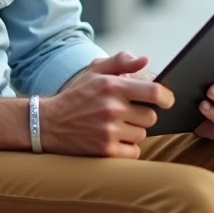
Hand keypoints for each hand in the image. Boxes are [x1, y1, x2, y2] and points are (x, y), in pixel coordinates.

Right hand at [41, 52, 173, 158]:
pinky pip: (134, 151)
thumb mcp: (94, 71)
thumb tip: (145, 60)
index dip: (166, 97)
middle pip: (150, 116)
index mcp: (112, 86)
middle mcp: (112, 108)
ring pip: (142, 134)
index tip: (166, 100)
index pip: (154, 92)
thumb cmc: (75, 96)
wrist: (47, 123)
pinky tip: (115, 140)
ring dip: (134, 131)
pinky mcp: (105, 151)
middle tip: (127, 113)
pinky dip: (128, 148)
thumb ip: (121, 61)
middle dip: (142, 114)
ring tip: (116, 126)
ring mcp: (109, 131)